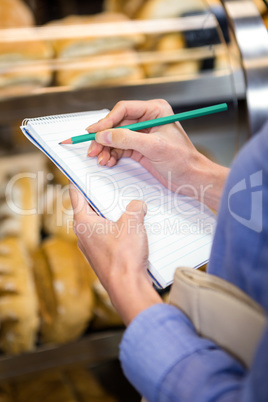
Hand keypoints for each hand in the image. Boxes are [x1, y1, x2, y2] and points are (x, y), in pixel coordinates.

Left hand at [69, 183, 161, 325]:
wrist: (127, 287)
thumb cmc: (124, 256)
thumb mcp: (133, 223)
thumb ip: (135, 208)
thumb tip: (138, 205)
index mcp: (83, 222)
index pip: (76, 194)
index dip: (79, 181)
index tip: (82, 172)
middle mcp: (83, 234)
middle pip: (89, 208)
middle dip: (103, 198)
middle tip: (116, 188)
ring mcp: (91, 247)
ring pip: (99, 223)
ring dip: (112, 216)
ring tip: (128, 209)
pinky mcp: (101, 256)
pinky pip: (106, 236)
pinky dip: (116, 230)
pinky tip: (131, 229)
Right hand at [86, 99, 228, 210]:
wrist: (191, 178)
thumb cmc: (182, 160)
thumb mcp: (154, 147)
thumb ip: (127, 139)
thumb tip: (104, 134)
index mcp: (155, 110)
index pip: (124, 109)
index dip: (106, 121)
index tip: (93, 132)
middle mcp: (147, 119)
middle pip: (116, 124)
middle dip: (103, 138)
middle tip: (92, 149)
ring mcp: (142, 134)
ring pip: (115, 137)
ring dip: (106, 149)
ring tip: (101, 160)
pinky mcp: (139, 147)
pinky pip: (119, 148)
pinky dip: (112, 155)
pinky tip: (108, 162)